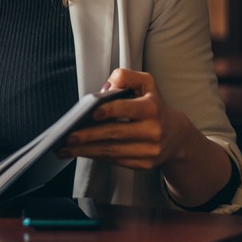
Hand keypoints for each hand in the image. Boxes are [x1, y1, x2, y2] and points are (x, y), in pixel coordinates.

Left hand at [59, 68, 193, 169]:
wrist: (175, 134)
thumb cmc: (151, 104)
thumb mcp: (145, 83)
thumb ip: (125, 77)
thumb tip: (105, 88)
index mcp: (152, 108)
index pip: (128, 108)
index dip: (110, 111)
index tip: (92, 113)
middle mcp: (153, 130)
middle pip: (115, 133)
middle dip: (89, 135)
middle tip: (69, 136)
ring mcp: (149, 150)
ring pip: (112, 151)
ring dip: (86, 150)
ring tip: (65, 149)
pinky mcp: (144, 164)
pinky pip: (115, 160)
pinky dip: (95, 156)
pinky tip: (81, 153)